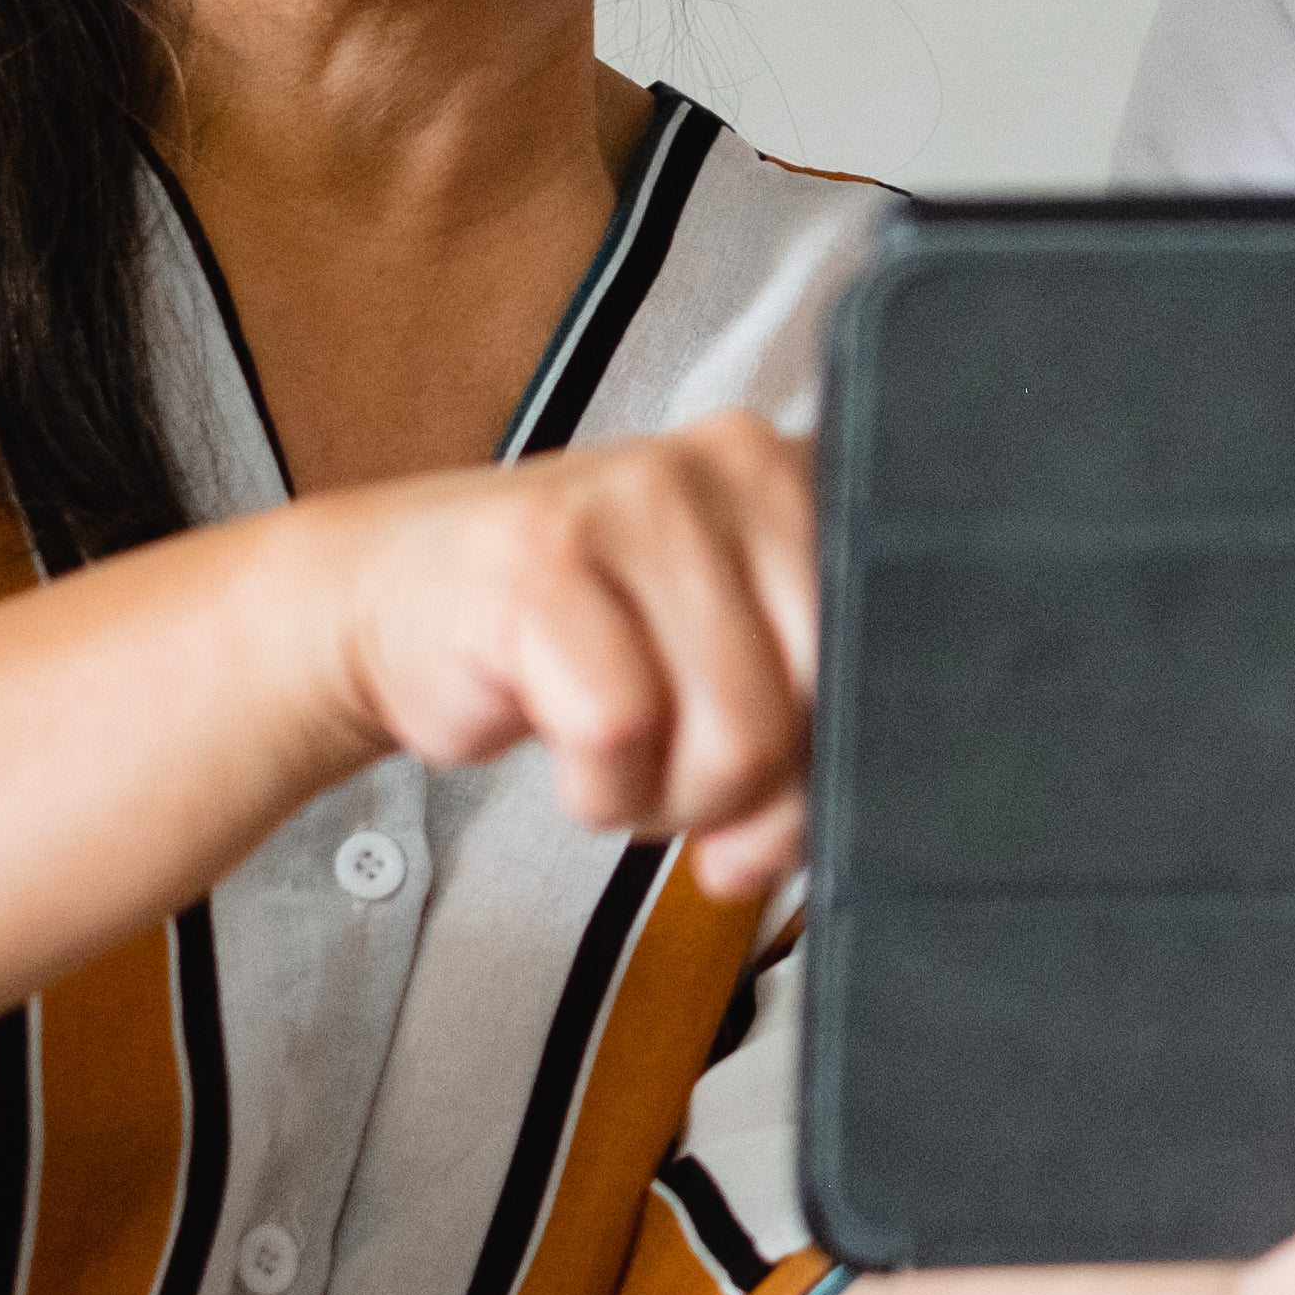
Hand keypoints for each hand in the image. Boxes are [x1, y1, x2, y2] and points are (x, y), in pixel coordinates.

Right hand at [268, 412, 822, 897]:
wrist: (399, 605)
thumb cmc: (578, 638)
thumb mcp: (725, 666)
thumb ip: (803, 729)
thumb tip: (818, 832)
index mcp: (802, 480)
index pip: (895, 645)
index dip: (844, 753)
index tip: (787, 785)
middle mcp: (735, 463)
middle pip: (820, 700)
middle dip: (753, 789)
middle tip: (684, 776)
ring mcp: (635, 498)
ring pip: (732, 730)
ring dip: (667, 797)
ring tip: (622, 755)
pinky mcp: (541, 558)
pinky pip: (620, 729)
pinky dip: (598, 786)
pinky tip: (570, 747)